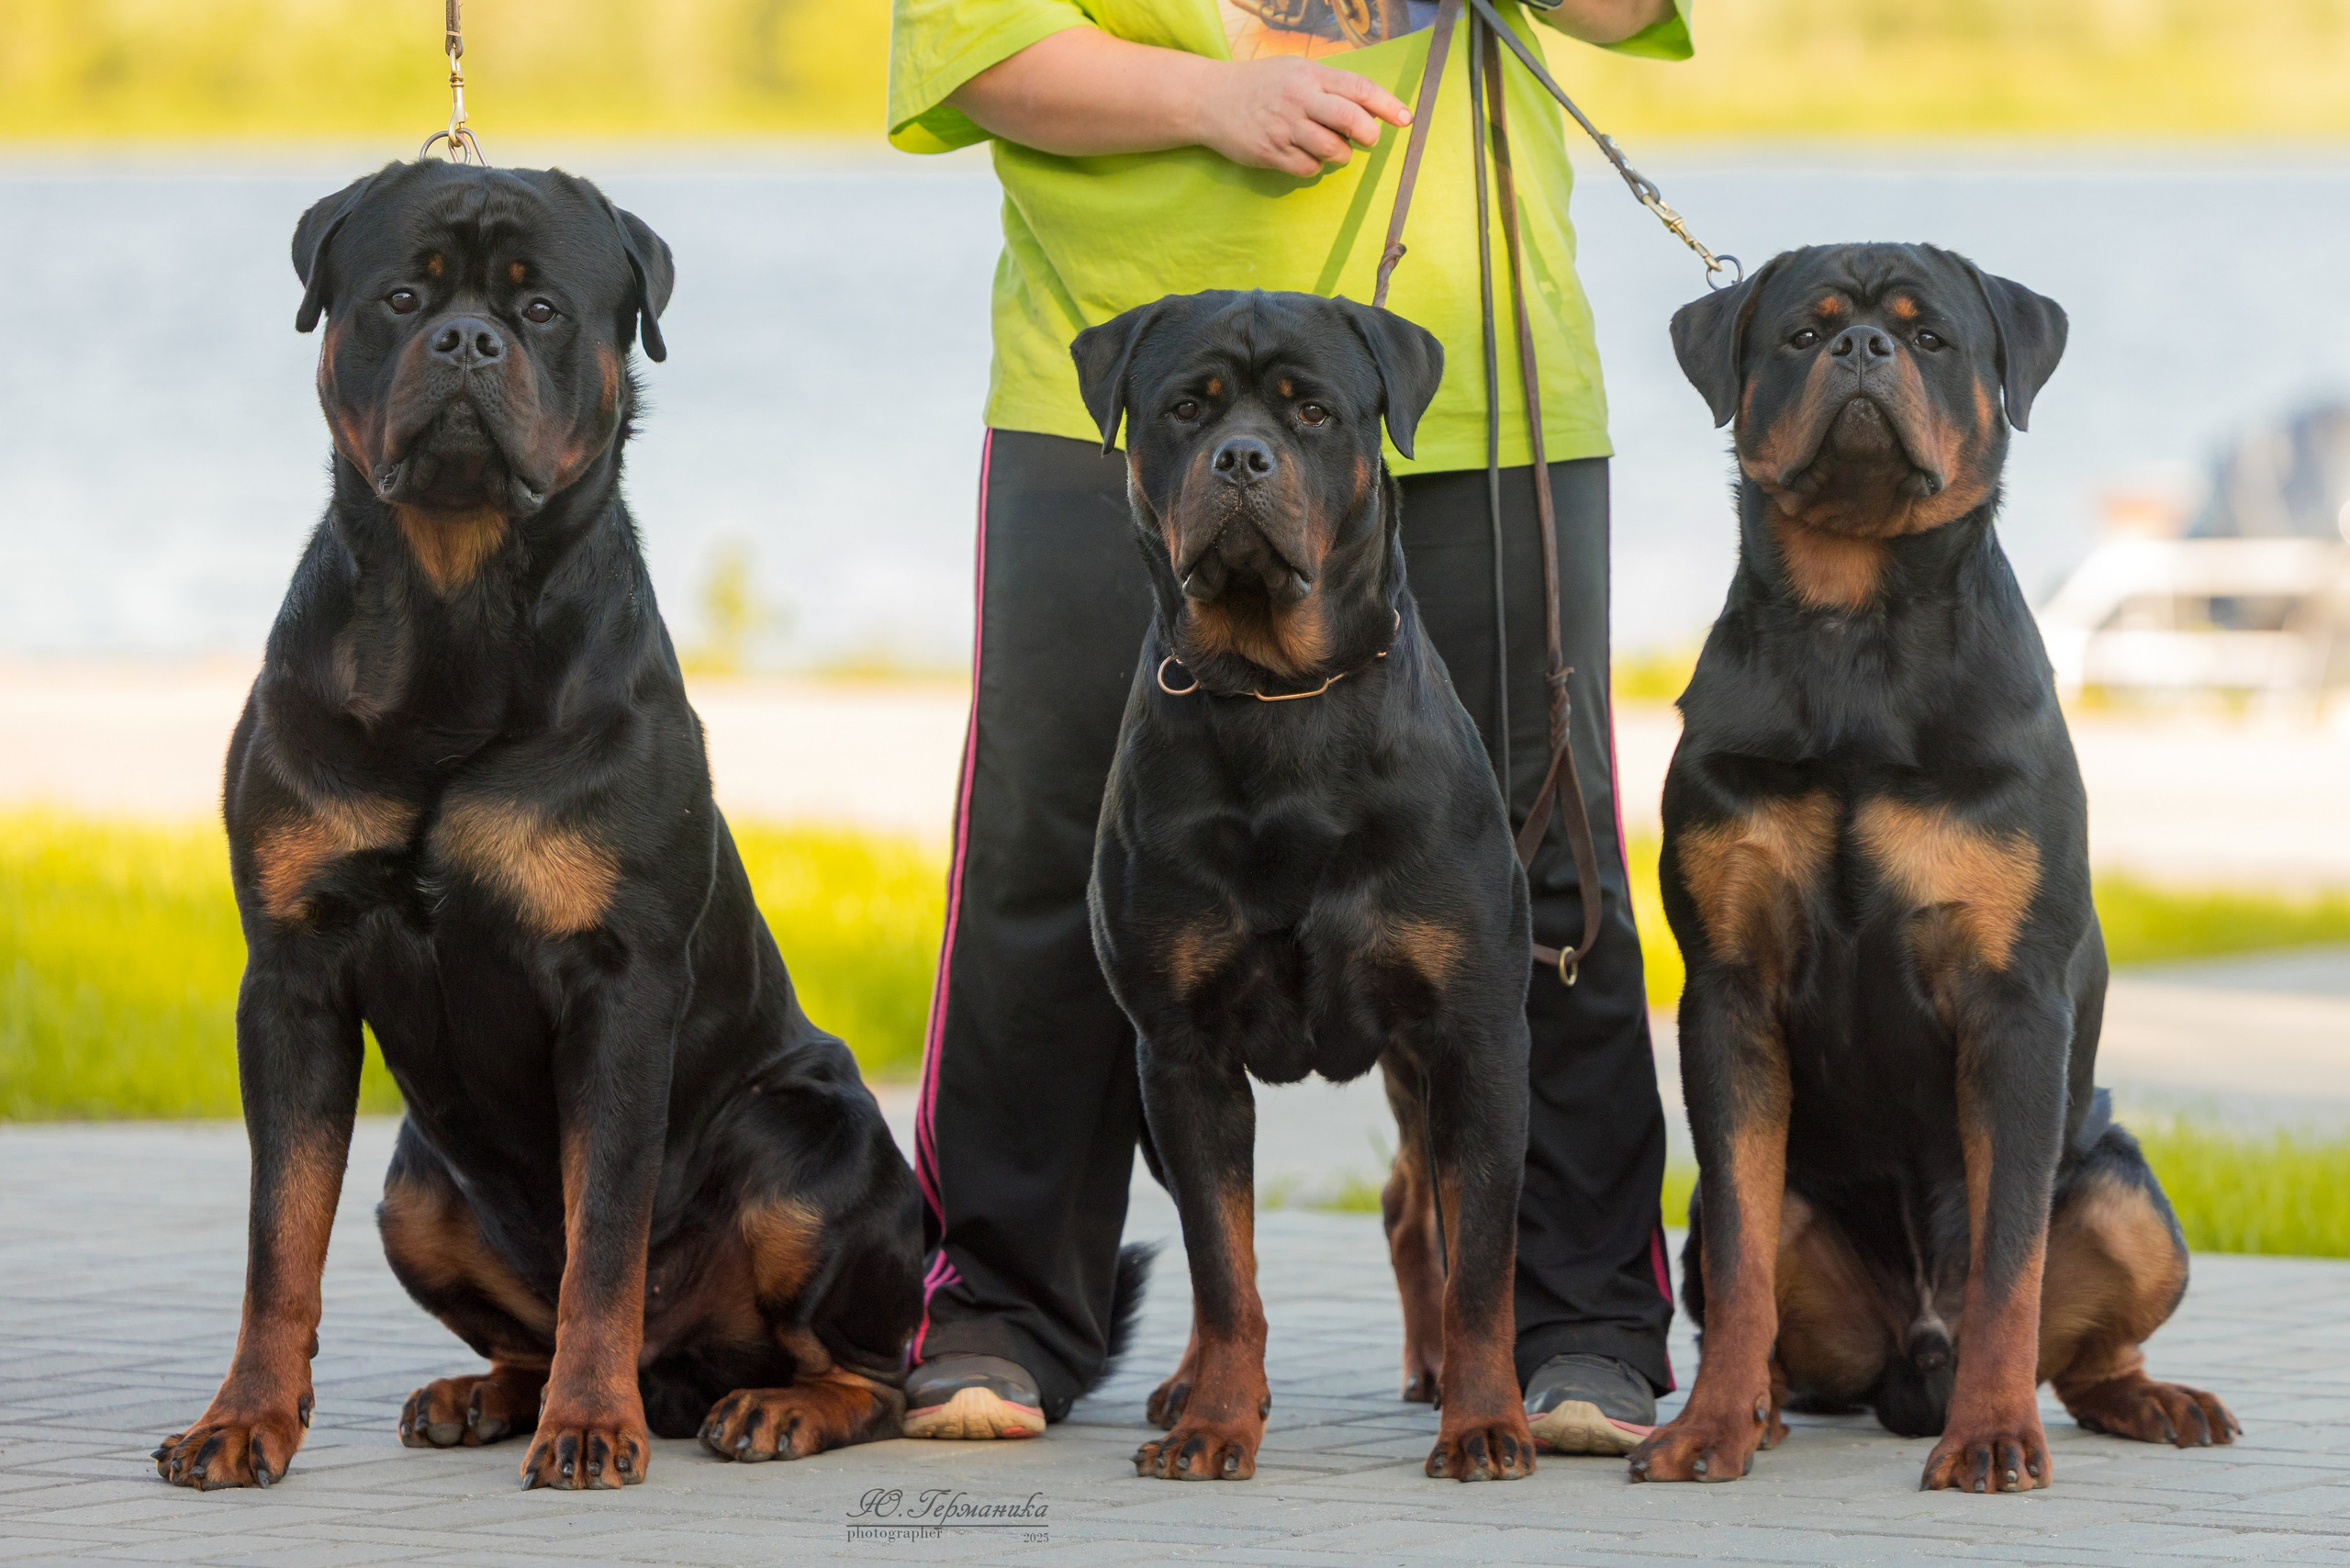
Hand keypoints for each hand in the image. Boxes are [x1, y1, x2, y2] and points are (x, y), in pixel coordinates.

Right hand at [1193, 57, 1411, 176]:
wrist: (1209, 99)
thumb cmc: (1260, 85)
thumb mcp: (1295, 71)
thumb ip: (1329, 86)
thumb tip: (1369, 109)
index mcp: (1310, 75)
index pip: (1358, 88)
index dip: (1387, 105)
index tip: (1406, 119)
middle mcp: (1299, 99)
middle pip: (1350, 120)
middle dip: (1368, 134)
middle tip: (1368, 139)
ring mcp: (1284, 128)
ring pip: (1333, 150)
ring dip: (1340, 154)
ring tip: (1329, 146)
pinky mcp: (1271, 152)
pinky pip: (1308, 168)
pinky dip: (1314, 166)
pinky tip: (1302, 154)